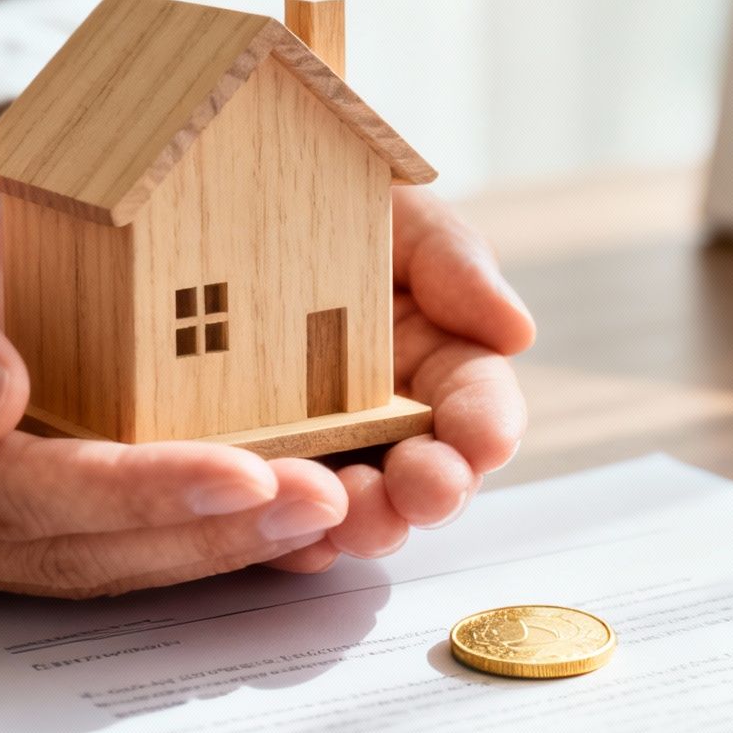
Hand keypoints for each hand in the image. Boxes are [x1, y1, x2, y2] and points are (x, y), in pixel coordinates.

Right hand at [0, 149, 349, 596]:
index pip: (5, 493)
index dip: (134, 490)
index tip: (248, 470)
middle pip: (49, 549)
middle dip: (194, 534)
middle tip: (323, 503)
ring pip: (55, 562)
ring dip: (183, 547)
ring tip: (304, 512)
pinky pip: (41, 540)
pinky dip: (137, 531)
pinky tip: (221, 509)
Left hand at [278, 185, 534, 568]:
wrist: (214, 199)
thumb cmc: (321, 201)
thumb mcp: (396, 213)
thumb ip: (456, 263)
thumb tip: (518, 331)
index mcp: (433, 360)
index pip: (476, 405)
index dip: (486, 428)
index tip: (486, 441)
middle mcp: (382, 421)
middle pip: (421, 474)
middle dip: (428, 490)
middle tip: (421, 492)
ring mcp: (314, 453)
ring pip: (350, 510)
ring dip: (360, 521)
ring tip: (353, 514)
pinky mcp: (243, 476)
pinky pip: (266, 521)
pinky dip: (277, 533)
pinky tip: (279, 525)